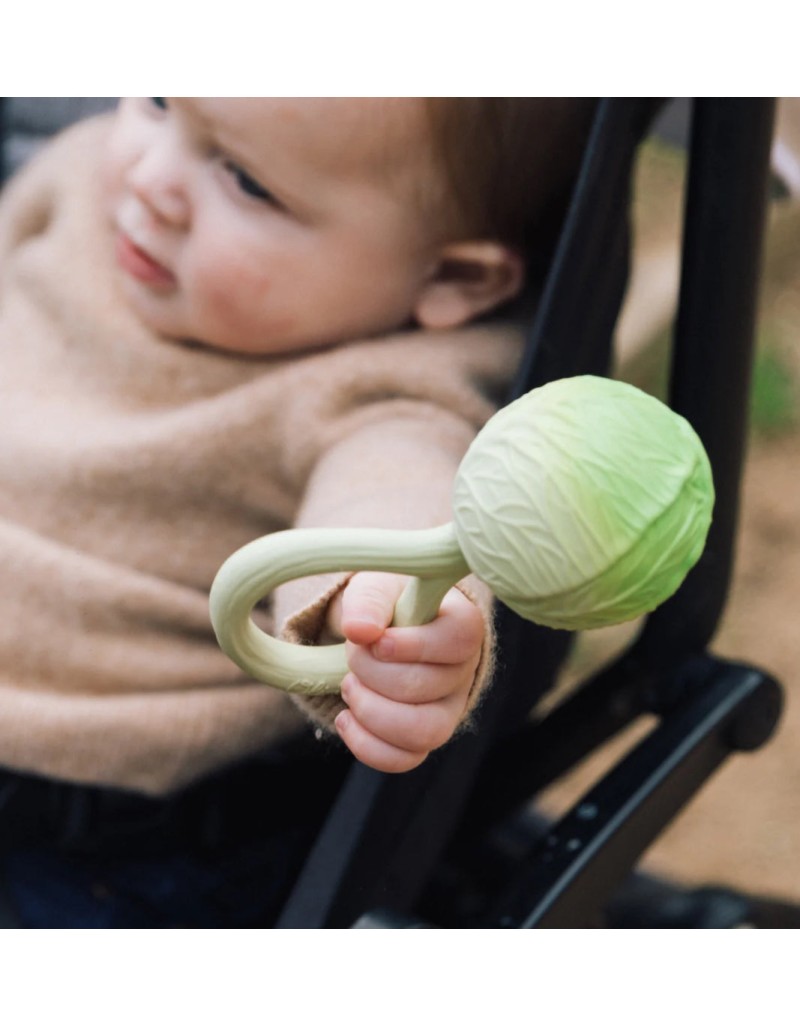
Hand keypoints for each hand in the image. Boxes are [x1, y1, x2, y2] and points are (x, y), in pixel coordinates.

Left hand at [328, 572, 483, 772]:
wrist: (376, 632)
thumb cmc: (386, 604)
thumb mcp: (375, 586)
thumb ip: (369, 601)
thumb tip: (359, 630)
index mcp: (463, 626)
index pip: (459, 641)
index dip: (415, 645)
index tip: (377, 640)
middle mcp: (463, 672)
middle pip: (429, 687)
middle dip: (375, 673)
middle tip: (354, 654)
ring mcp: (447, 710)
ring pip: (424, 732)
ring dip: (373, 712)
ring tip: (350, 686)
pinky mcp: (423, 737)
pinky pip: (405, 759)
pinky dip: (367, 745)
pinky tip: (346, 719)